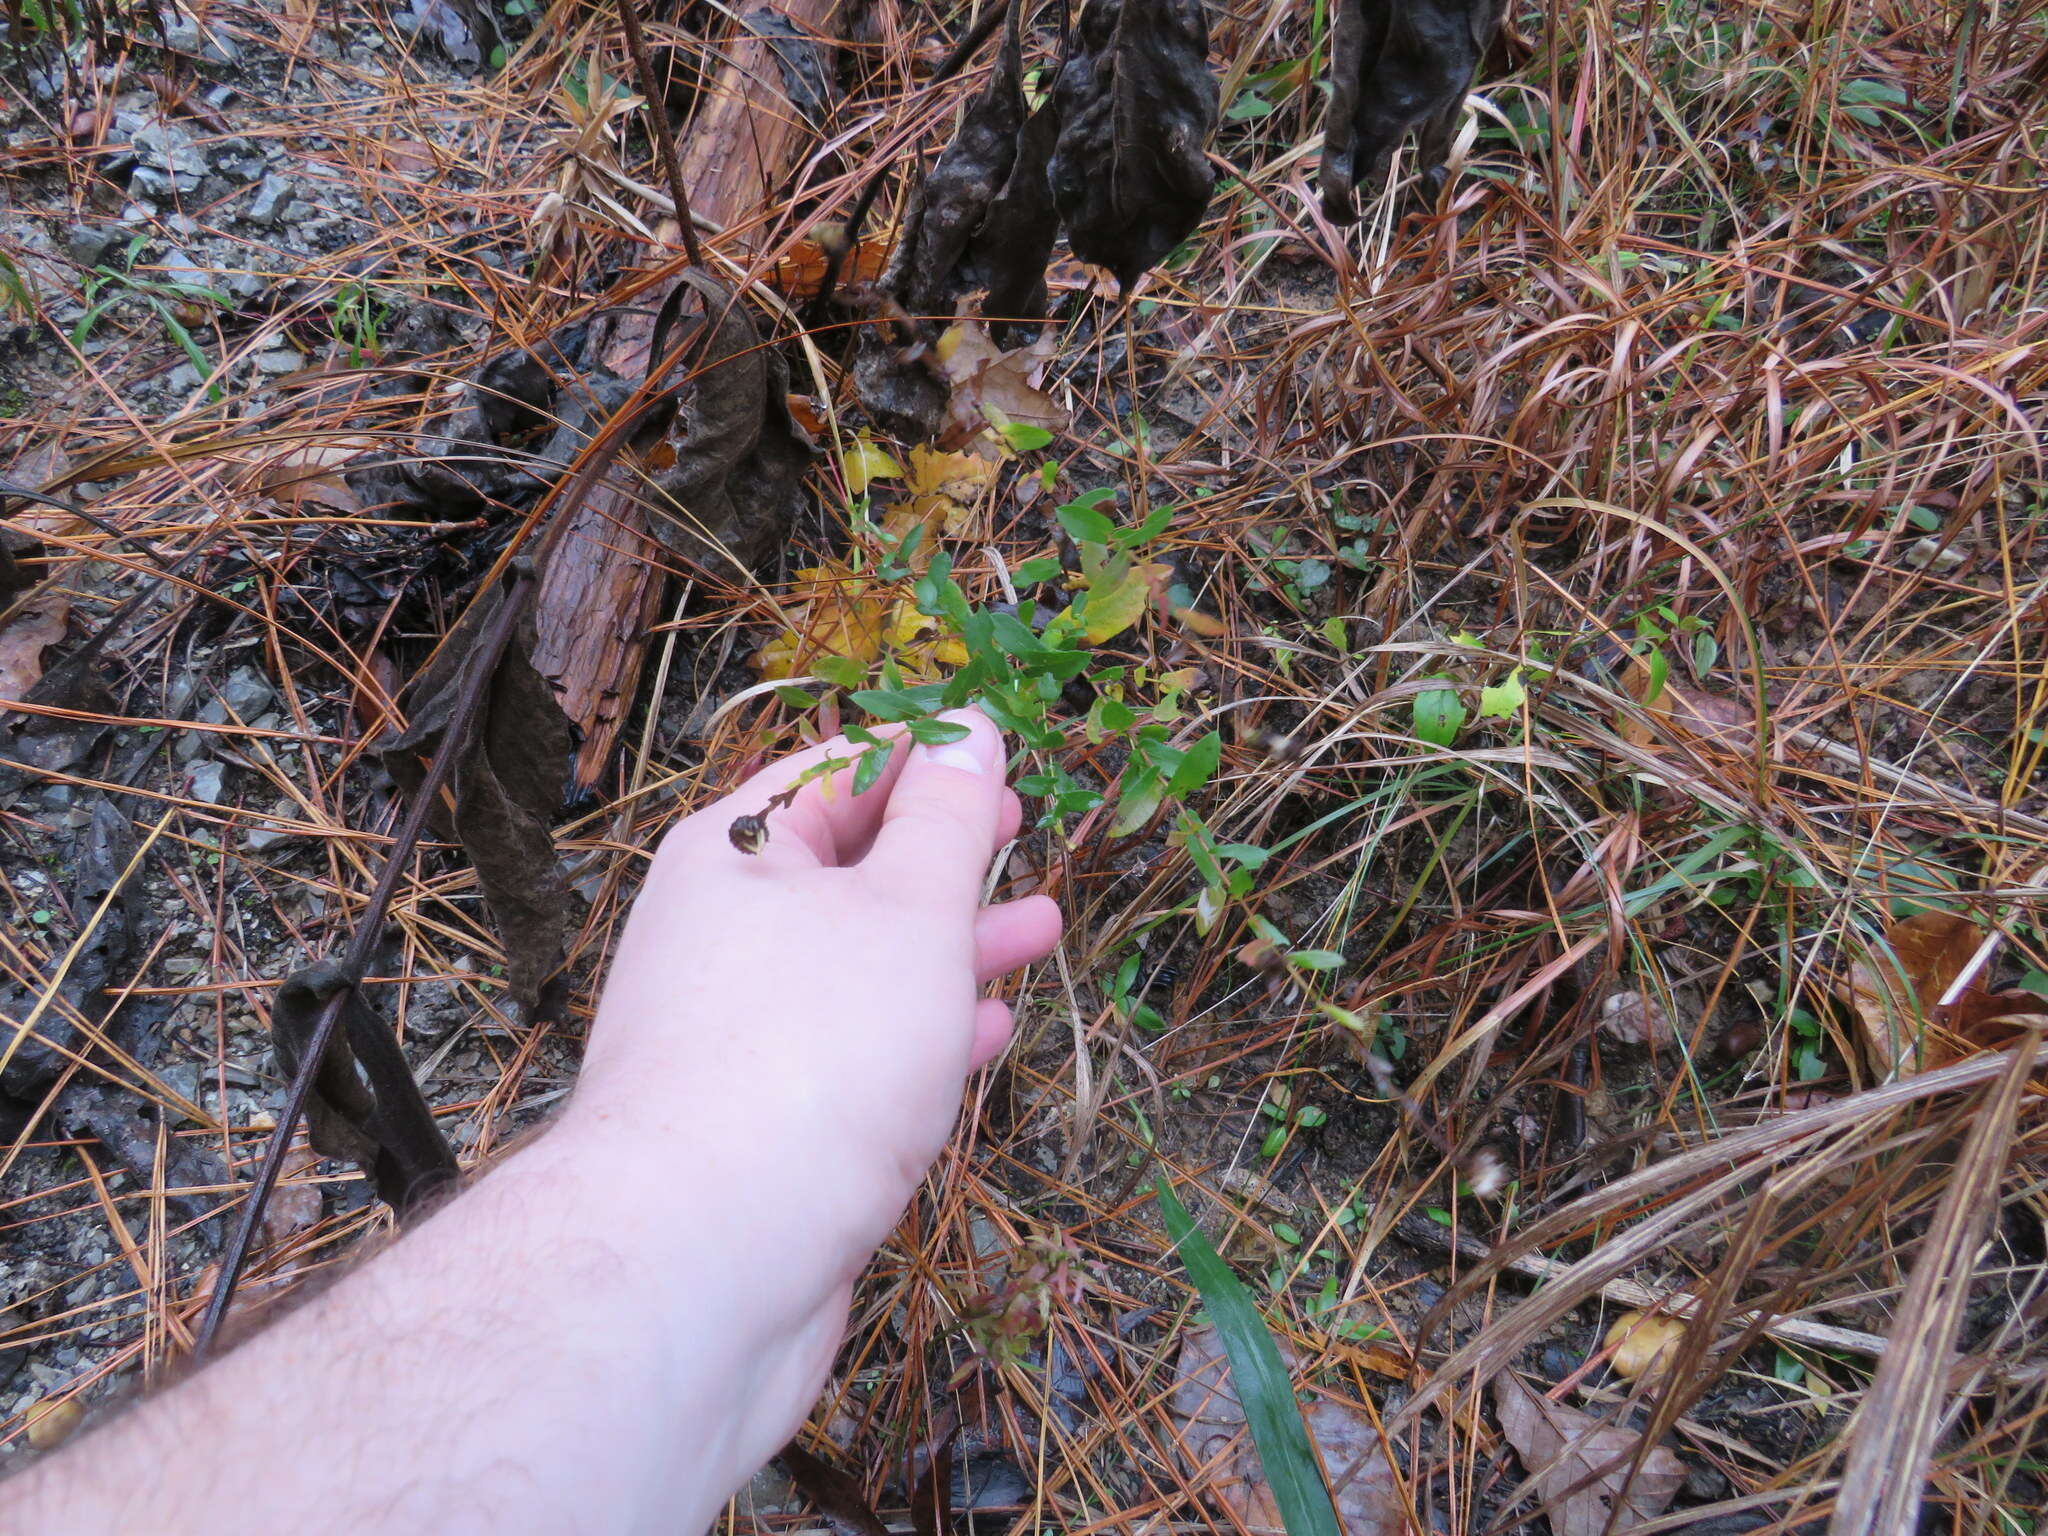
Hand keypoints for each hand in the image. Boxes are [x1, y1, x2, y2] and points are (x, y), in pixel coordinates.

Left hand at [571, 704, 1060, 1272]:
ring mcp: (738, 1030)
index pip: (837, 769)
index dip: (925, 751)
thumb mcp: (905, 911)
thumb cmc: (809, 1059)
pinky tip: (984, 1031)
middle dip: (944, 851)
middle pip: (848, 866)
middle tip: (1020, 830)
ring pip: (860, 963)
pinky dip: (922, 1029)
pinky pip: (853, 1048)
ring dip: (952, 943)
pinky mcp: (763, 1120)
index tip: (1001, 745)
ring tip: (1041, 927)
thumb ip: (948, 819)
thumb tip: (970, 726)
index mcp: (734, 854)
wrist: (702, 1262)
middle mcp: (722, 932)